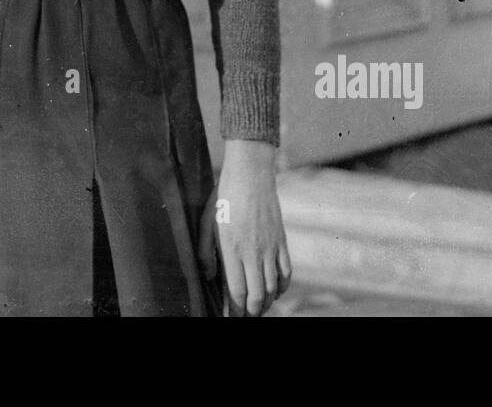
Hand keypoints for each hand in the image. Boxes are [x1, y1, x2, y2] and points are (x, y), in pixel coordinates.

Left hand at [198, 139, 291, 316]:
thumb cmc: (224, 197)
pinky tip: (275, 292)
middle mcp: (253, 252)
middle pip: (257, 295)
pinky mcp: (281, 241)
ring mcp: (270, 247)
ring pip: (272, 287)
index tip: (232, 316)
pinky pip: (286, 272)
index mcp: (232, 249)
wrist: (251, 175)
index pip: (237, 291)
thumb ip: (205, 252)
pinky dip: (282, 287)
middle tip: (245, 316)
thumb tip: (210, 277)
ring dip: (266, 303)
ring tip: (258, 308)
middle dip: (251, 312)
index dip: (235, 310)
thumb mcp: (207, 223)